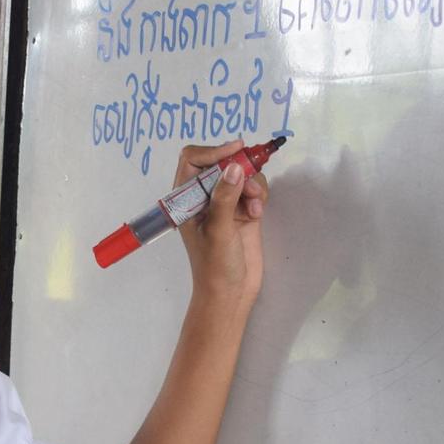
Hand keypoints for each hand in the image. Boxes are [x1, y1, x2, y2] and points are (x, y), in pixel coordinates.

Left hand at [174, 139, 268, 305]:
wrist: (231, 292)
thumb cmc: (214, 265)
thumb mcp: (218, 229)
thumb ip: (225, 197)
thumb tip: (234, 167)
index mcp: (184, 198)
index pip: (193, 159)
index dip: (213, 151)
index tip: (236, 151)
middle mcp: (203, 196)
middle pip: (221, 163)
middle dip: (239, 169)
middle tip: (251, 186)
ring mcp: (224, 202)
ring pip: (242, 174)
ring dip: (252, 186)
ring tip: (255, 207)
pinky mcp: (243, 211)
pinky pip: (254, 189)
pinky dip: (259, 196)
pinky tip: (258, 214)